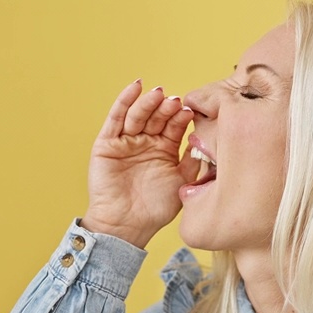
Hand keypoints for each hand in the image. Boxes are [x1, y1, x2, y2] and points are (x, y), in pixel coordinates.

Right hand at [83, 80, 200, 247]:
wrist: (127, 226)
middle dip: (167, 108)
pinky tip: (136, 87)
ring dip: (149, 103)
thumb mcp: (182, 182)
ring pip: (138, 115)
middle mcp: (146, 142)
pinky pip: (115, 118)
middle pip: (157, 117)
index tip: (192, 111)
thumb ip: (193, 161)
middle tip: (176, 102)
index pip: (174, 126)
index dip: (182, 117)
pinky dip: (125, 101)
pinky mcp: (107, 143)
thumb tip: (206, 139)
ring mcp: (126, 141)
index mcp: (164, 149)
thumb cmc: (155, 209)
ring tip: (160, 95)